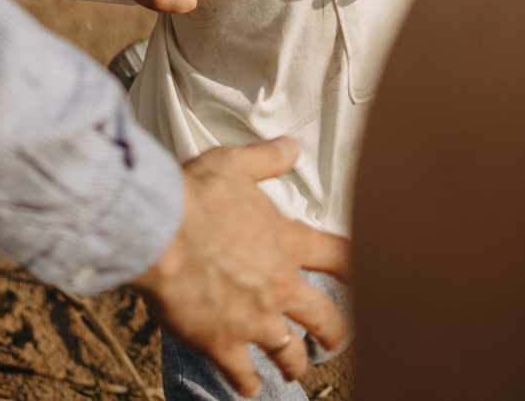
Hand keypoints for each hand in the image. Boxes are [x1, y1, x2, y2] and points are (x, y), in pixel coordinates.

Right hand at [132, 138, 350, 396]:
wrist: (160, 231)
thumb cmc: (193, 196)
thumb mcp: (234, 165)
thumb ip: (266, 159)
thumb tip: (290, 147)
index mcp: (286, 243)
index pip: (338, 257)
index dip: (356, 268)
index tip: (365, 277)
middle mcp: (279, 286)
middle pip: (324, 317)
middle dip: (334, 333)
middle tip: (335, 340)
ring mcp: (254, 319)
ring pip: (289, 352)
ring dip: (294, 363)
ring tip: (295, 370)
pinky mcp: (223, 342)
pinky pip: (242, 373)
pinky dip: (247, 383)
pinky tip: (248, 387)